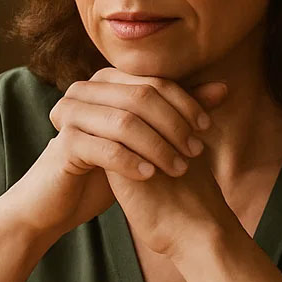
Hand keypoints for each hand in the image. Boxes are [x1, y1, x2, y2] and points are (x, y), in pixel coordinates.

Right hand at [0, 67, 228, 246]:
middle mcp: (86, 90)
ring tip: (178, 167)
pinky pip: (104, 148)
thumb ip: (179, 112)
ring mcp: (72, 114)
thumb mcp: (145, 137)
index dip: (186, 102)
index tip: (206, 128)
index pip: (155, 81)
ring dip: (158, 145)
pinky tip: (149, 175)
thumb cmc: (103, 167)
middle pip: (142, 97)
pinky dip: (131, 161)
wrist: (58, 200)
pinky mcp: (65, 143)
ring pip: (125, 121)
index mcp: (106, 81)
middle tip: (196, 150)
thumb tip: (223, 89)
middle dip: (175, 124)